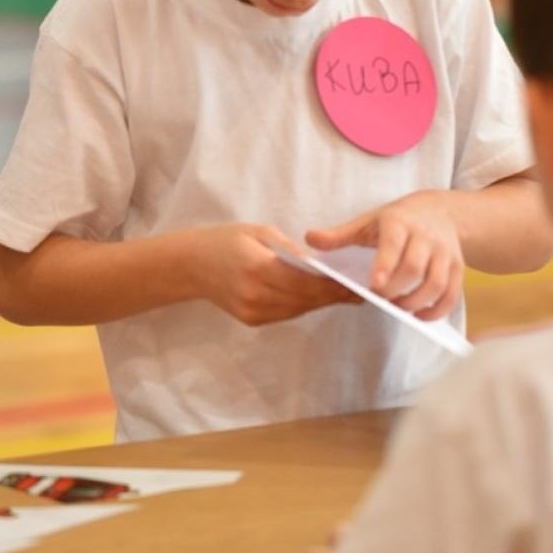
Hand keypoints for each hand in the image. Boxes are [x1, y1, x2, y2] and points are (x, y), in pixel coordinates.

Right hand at [191, 224, 357, 326]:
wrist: (192, 265)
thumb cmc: (226, 240)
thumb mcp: (259, 232)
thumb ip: (290, 249)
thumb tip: (321, 263)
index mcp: (258, 267)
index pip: (305, 281)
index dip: (333, 285)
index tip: (356, 282)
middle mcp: (256, 295)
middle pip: (306, 299)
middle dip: (334, 295)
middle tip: (360, 289)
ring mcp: (253, 311)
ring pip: (299, 309)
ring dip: (323, 302)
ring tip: (348, 294)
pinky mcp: (252, 320)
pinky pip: (287, 313)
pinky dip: (305, 305)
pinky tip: (321, 298)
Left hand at [306, 192, 463, 318]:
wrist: (440, 211)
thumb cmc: (396, 220)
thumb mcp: (367, 222)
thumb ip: (339, 235)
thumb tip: (309, 239)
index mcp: (399, 223)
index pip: (393, 245)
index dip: (385, 266)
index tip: (374, 286)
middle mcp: (425, 236)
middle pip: (414, 269)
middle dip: (396, 290)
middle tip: (381, 298)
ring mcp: (445, 252)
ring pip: (436, 283)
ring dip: (416, 302)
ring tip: (398, 307)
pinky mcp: (459, 267)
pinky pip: (452, 294)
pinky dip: (437, 310)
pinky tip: (419, 316)